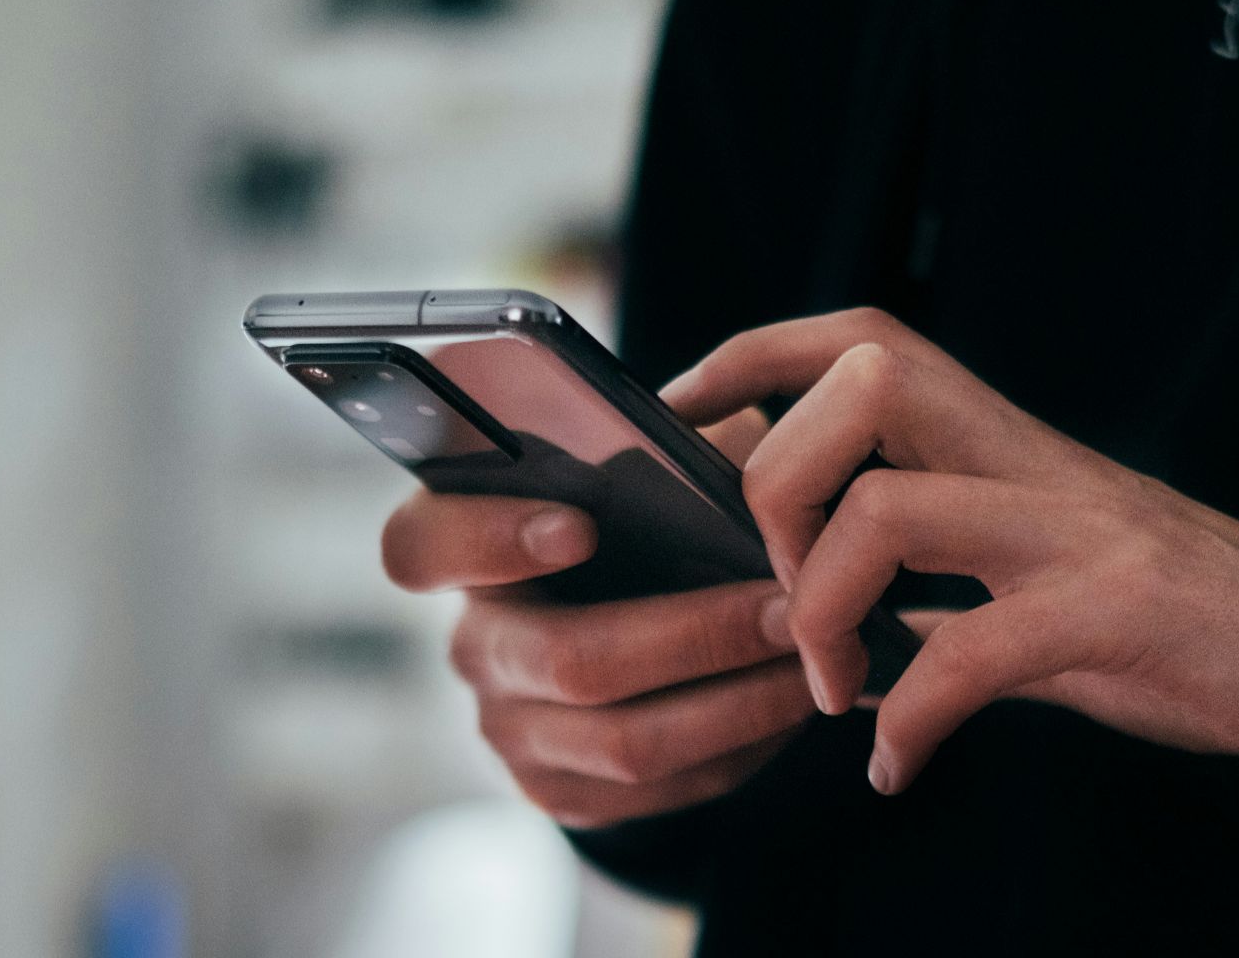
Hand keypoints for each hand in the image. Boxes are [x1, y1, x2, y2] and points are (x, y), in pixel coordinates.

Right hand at [382, 410, 812, 828]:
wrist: (637, 614)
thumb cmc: (645, 516)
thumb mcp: (650, 463)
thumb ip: (669, 447)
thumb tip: (733, 453)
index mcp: (465, 545)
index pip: (423, 545)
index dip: (490, 539)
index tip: (580, 525)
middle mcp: (475, 644)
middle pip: (569, 660)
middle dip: (697, 636)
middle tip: (789, 608)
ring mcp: (511, 729)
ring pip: (627, 741)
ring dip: (739, 702)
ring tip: (815, 659)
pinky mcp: (562, 791)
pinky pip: (660, 789)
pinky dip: (740, 747)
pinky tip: (791, 703)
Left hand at [661, 308, 1238, 794]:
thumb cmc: (1165, 619)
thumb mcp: (1032, 576)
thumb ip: (936, 578)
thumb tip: (820, 608)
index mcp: (1002, 442)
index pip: (862, 339)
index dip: (754, 356)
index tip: (682, 415)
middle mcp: (1031, 461)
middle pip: (863, 384)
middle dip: (778, 484)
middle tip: (782, 593)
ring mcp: (1075, 529)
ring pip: (892, 509)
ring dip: (825, 610)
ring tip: (833, 688)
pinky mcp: (1115, 612)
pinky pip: (974, 653)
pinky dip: (912, 718)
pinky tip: (897, 765)